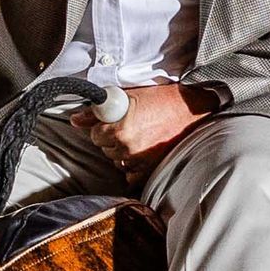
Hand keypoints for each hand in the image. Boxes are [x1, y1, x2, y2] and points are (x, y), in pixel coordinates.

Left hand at [77, 81, 209, 173]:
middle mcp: (127, 147)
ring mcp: (138, 161)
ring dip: (122, 152)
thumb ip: (99, 109)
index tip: (112, 121)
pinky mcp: (149, 170)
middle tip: (129, 126)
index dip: (102, 126)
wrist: (193, 111)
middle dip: (111, 138)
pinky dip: (132, 166)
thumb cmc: (164, 99)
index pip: (94, 134)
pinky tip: (142, 152)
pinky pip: (129, 174)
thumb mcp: (130, 96)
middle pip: (104, 148)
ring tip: (139, 137)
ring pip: (116, 160)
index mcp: (119, 127)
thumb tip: (76, 119)